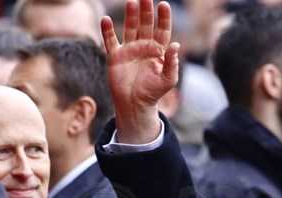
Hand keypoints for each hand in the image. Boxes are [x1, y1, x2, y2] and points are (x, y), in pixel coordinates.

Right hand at [101, 0, 179, 143]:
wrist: (135, 105)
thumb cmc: (153, 93)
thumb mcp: (167, 80)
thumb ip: (172, 63)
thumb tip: (176, 45)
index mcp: (158, 51)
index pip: (162, 30)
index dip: (163, 18)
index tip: (164, 4)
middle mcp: (144, 47)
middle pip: (145, 25)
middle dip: (146, 11)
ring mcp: (129, 50)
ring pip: (129, 28)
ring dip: (130, 16)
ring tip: (131, 2)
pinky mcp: (115, 56)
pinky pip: (110, 40)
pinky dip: (107, 30)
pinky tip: (105, 19)